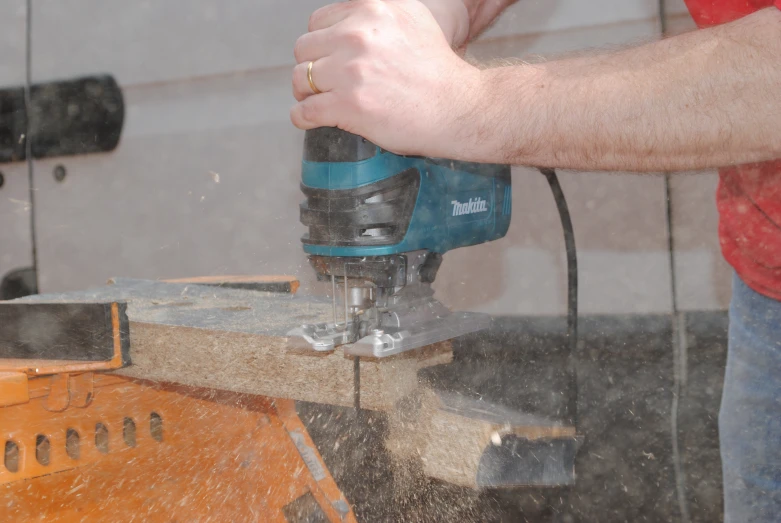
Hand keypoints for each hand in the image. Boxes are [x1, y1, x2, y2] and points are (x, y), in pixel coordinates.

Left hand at [290, 0, 485, 159]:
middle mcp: (359, 33)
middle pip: (305, 48)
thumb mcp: (412, 18)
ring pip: (301, 78)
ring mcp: (351, 70)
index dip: (322, 44)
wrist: (458, 107)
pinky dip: (301, 117)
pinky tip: (308, 120)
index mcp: (372, 9)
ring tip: (318, 102)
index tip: (330, 60)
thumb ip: (378, 14)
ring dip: (304, 92)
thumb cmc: (438, 71)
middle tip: (324, 84)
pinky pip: (305, 110)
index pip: (318, 22)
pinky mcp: (349, 104)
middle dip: (311, 67)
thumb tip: (349, 21)